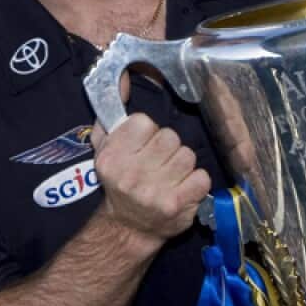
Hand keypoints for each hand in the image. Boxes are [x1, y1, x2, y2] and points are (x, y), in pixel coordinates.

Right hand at [90, 83, 209, 248]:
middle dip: (167, 148)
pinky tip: (183, 188)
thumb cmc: (119, 182)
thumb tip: (122, 79)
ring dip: (182, 165)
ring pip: (188, 155)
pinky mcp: (178, 206)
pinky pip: (201, 177)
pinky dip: (195, 182)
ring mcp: (156, 192)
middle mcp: (131, 175)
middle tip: (158, 162)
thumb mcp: (104, 148)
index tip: (142, 147)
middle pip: (170, 138)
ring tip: (170, 176)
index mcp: (112, 158)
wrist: (128, 227)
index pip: (144, 123)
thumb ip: (110, 114)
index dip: (147, 133)